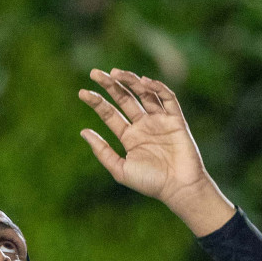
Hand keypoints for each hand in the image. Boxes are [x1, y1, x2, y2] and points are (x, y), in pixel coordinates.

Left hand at [79, 68, 233, 235]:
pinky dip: (157, 88)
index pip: (110, 114)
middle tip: (95, 73)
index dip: (97, 102)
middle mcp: (143, 125)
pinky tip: (144, 82)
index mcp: (129, 136)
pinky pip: (167, 98)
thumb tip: (83, 132)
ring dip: (131, 81)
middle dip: (110, 85)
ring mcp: (160, 120)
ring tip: (116, 72)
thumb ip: (103, 152)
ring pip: (144, 94)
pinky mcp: (176, 119)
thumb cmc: (150, 183)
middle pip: (124, 99)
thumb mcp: (120, 169)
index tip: (82, 93)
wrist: (179, 188)